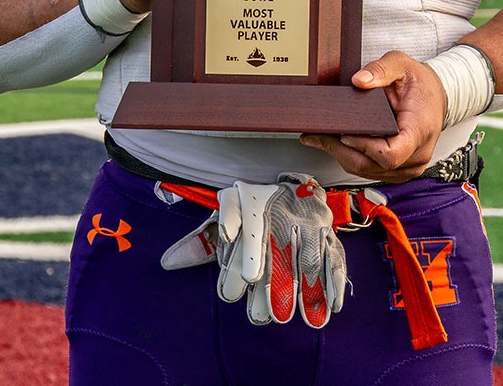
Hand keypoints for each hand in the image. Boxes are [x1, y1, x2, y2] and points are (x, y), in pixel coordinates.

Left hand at [159, 173, 349, 328]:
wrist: (292, 183)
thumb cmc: (251, 208)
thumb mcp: (223, 217)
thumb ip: (200, 241)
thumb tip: (168, 263)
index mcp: (254, 209)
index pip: (249, 236)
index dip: (245, 261)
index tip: (238, 287)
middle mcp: (283, 216)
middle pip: (280, 253)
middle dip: (276, 284)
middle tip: (268, 315)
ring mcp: (308, 225)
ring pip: (308, 259)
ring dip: (307, 290)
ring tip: (299, 318)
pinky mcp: (328, 235)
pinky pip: (334, 257)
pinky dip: (334, 283)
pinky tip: (330, 309)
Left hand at [300, 50, 446, 182]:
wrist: (436, 95)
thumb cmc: (421, 84)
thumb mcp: (402, 65)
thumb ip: (381, 70)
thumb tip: (358, 80)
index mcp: (420, 131)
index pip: (390, 155)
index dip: (363, 148)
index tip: (345, 134)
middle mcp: (417, 155)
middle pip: (373, 166)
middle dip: (342, 151)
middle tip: (319, 135)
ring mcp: (409, 166)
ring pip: (368, 172)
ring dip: (342, 156)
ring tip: (322, 138)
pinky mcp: (400, 170)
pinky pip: (371, 171)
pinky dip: (351, 158)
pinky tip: (337, 144)